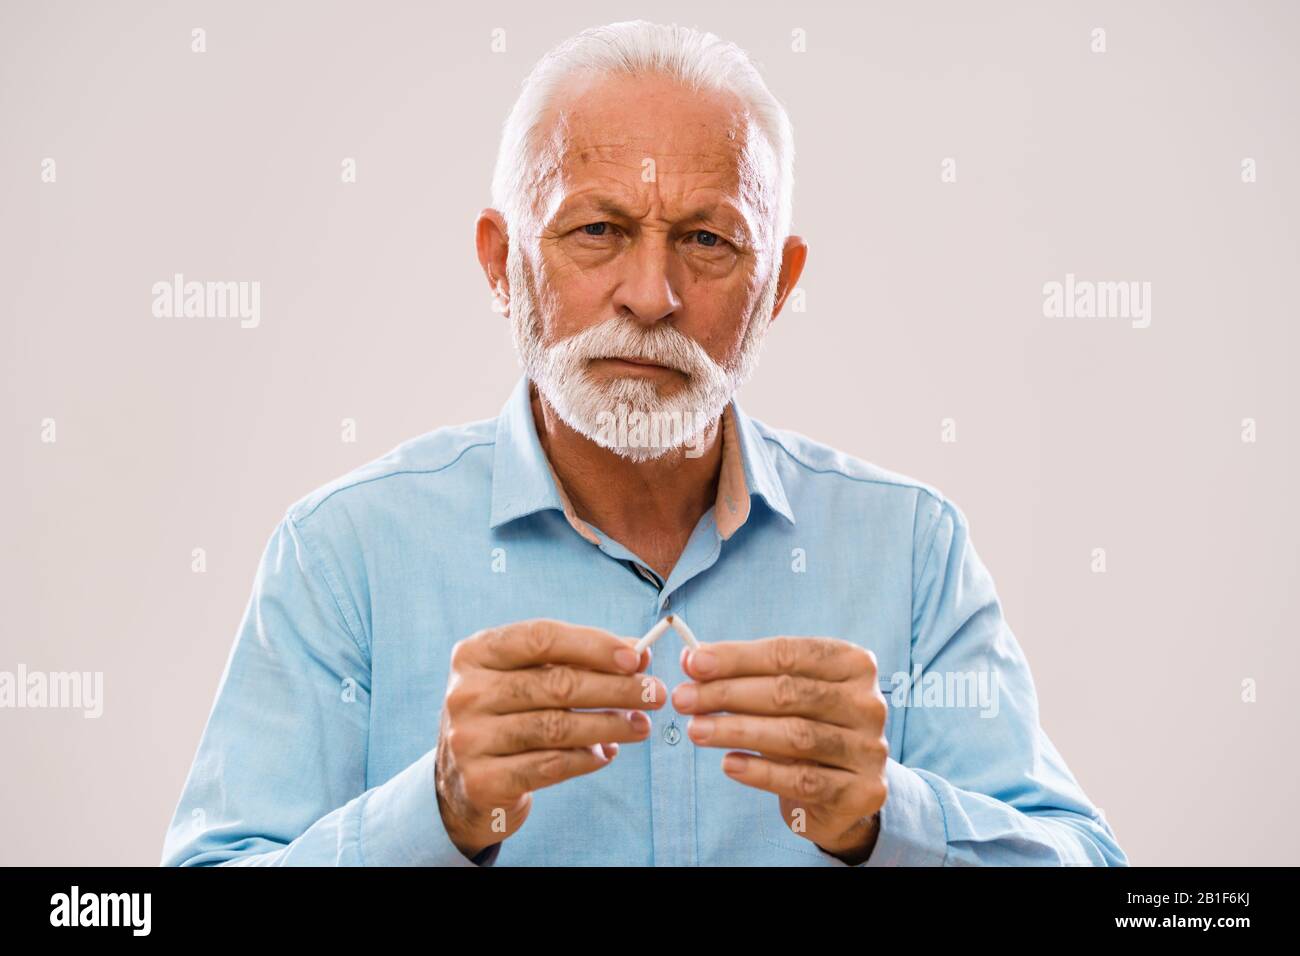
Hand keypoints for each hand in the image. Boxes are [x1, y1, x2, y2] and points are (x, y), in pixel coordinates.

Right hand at [435, 619, 664, 858]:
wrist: (461, 782)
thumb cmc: (507, 716)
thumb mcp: (527, 678)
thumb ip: (576, 662)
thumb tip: (639, 656)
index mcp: (475, 653)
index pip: (541, 638)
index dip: (593, 645)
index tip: (636, 658)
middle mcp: (467, 693)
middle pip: (555, 684)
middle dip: (615, 688)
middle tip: (655, 694)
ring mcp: (470, 739)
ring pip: (556, 728)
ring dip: (609, 726)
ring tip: (642, 726)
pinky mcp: (482, 782)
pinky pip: (549, 766)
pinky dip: (586, 759)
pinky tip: (608, 753)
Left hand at [672, 636, 888, 862]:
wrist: (842, 791)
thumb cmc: (803, 726)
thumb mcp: (782, 692)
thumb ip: (743, 673)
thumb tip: (692, 659)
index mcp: (853, 664)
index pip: (789, 654)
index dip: (737, 657)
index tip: (692, 664)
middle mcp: (869, 703)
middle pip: (789, 693)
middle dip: (728, 694)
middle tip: (684, 699)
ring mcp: (871, 748)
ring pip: (795, 736)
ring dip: (736, 731)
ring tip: (695, 731)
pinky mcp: (864, 791)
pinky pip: (803, 780)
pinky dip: (760, 772)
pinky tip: (728, 764)